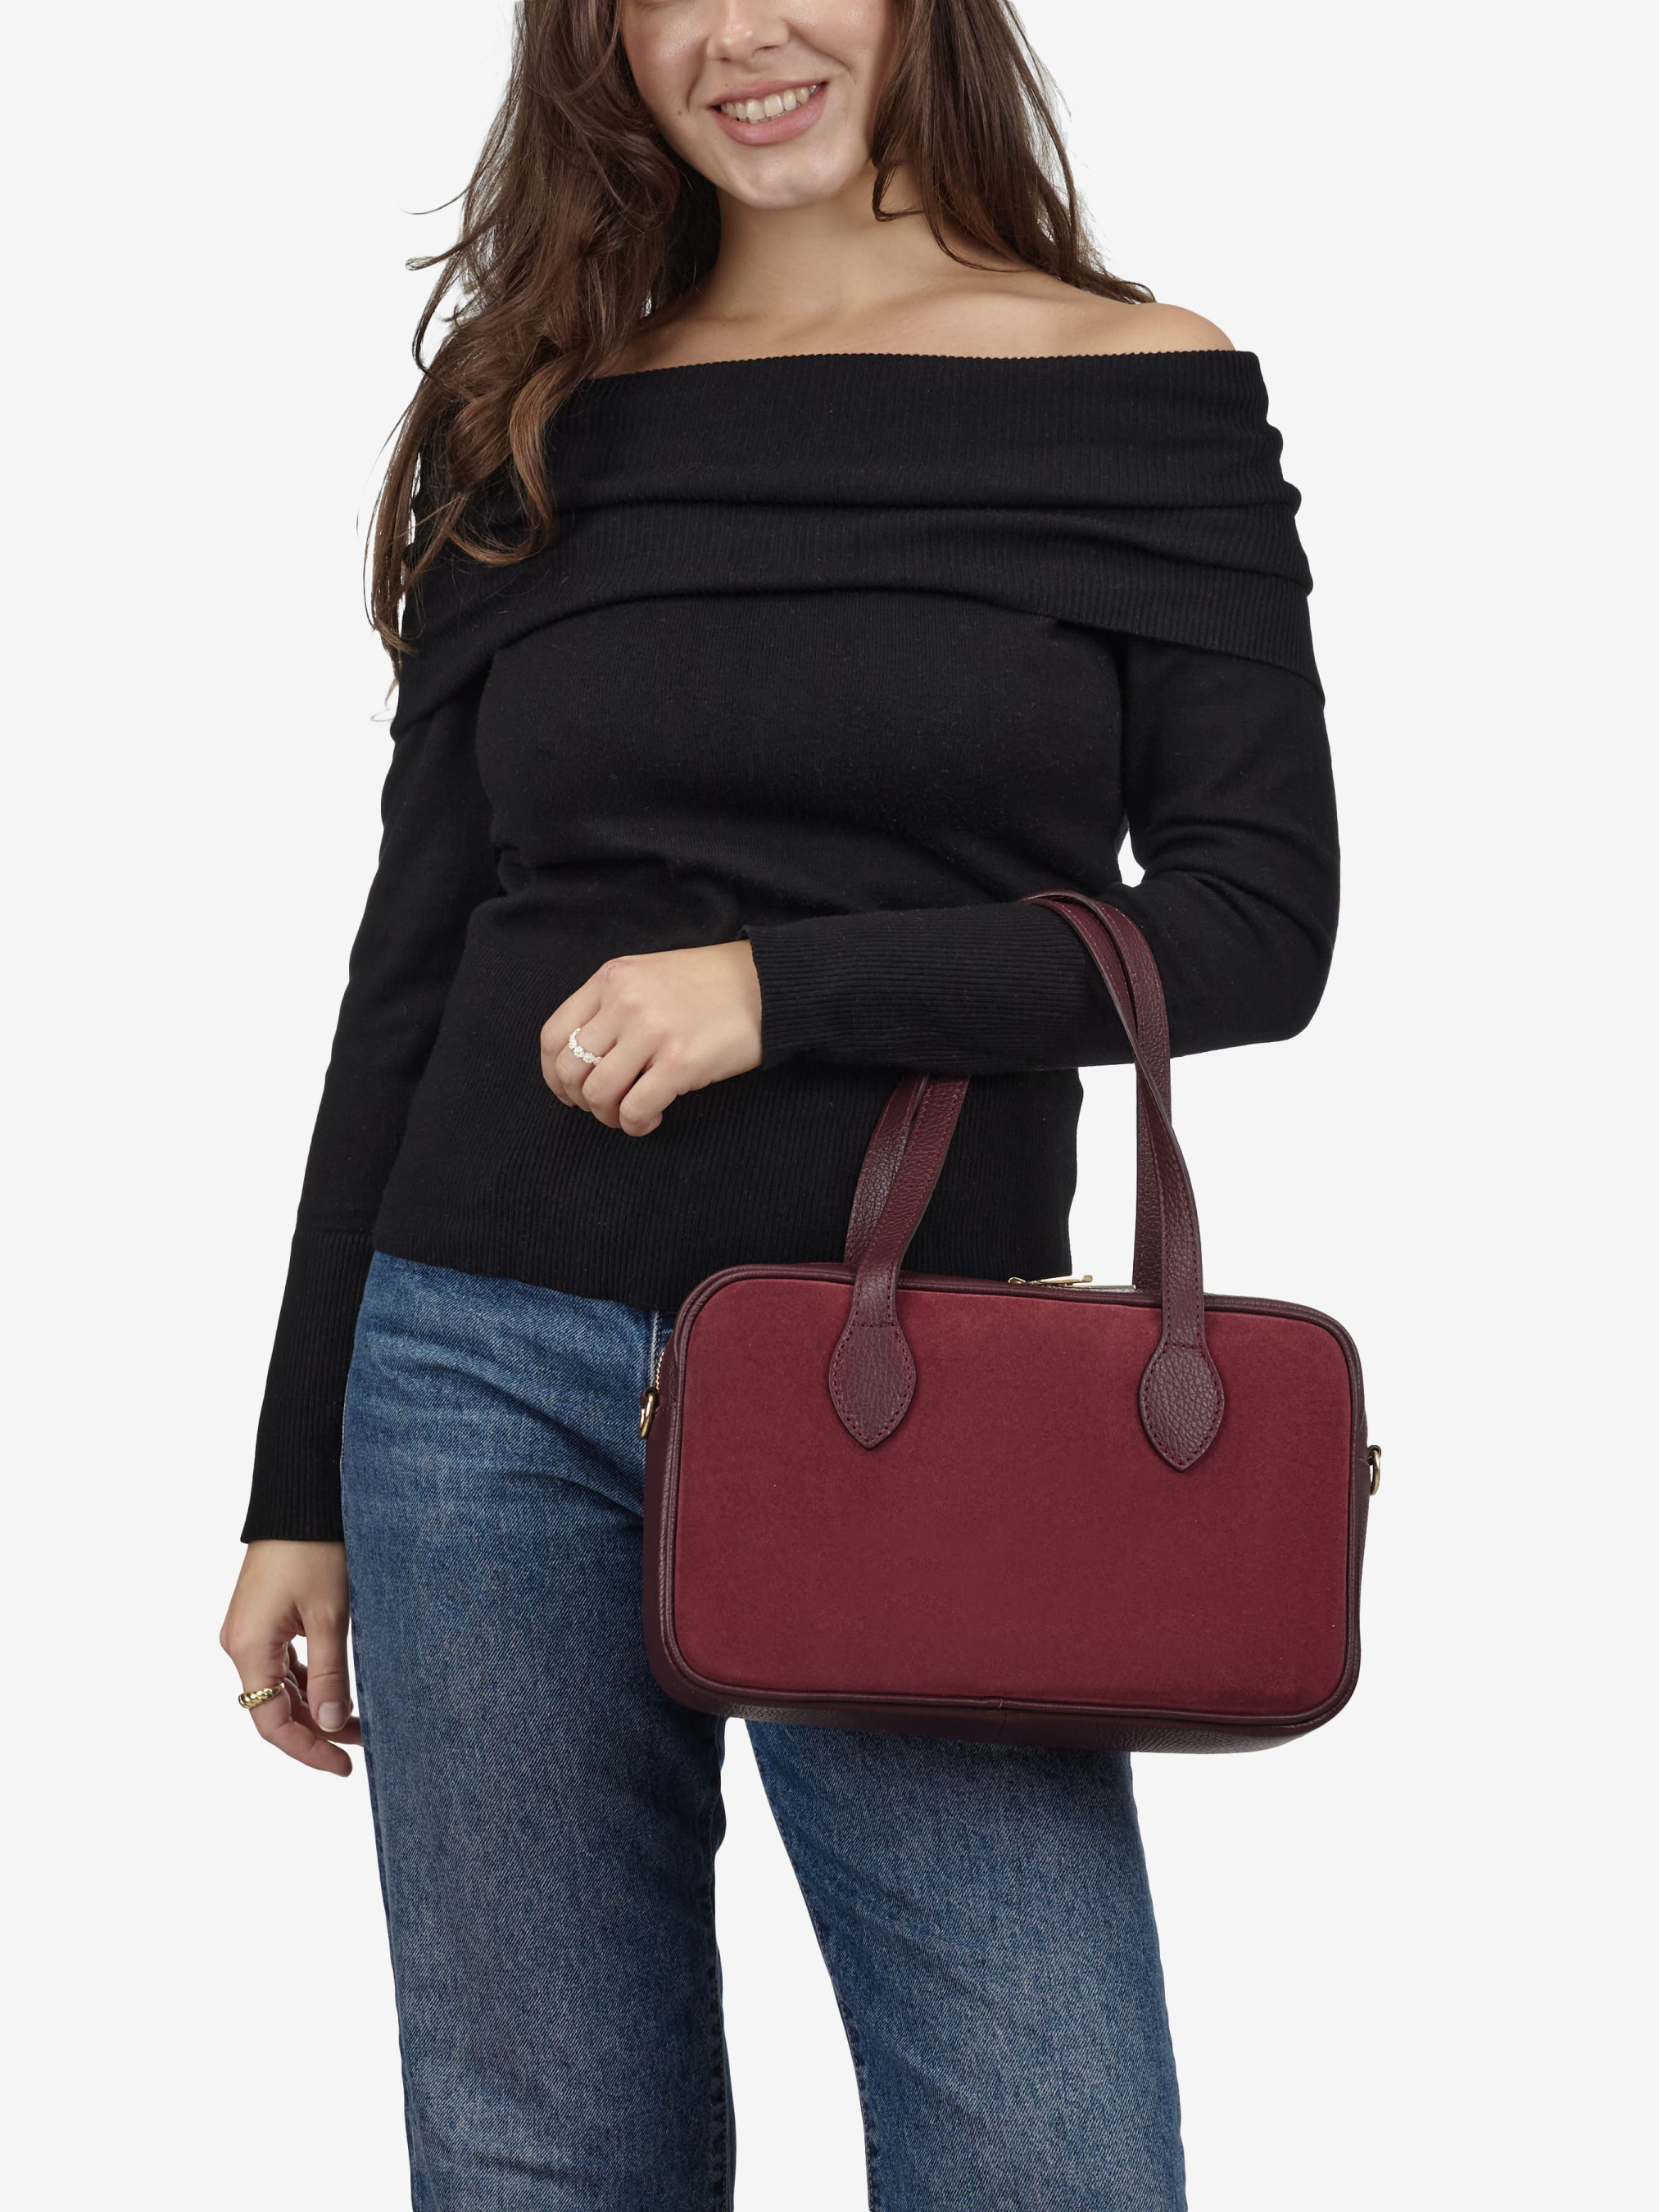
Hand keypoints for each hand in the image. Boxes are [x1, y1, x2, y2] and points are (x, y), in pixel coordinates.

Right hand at [220, 1541, 360, 1776]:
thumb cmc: (315, 1549)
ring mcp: (250, 1630)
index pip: (270, 1722)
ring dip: (315, 1705)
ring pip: (280, 1686)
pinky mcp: (263, 1617)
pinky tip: (337, 1688)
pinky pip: (283, 1663)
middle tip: (362, 1745)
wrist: (300, 1497)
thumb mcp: (330, 1614)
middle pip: (273, 1707)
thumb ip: (329, 1673)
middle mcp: (240, 1644)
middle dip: (317, 1730)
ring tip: (358, 1720)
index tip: (343, 1767)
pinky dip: (309, 1680)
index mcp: (248, 1648)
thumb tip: (330, 1723)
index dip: (307, 1750)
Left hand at [541, 942, 762, 1135]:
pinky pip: (634, 1109)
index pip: (553, 1036)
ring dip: (608, 1116)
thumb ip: (613, 1004)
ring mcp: (651, 1032)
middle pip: (570, 1069)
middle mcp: (624, 1002)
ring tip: (629, 1114)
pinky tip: (652, 1118)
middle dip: (581, 1100)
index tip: (569, 1092)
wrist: (769, 984)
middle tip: (604, 1107)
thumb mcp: (649, 975)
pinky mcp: (680, 1062)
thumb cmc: (711, 985)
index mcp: (612, 979)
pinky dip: (635, 1124)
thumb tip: (586, 1055)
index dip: (553, 1075)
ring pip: (597, 1093)